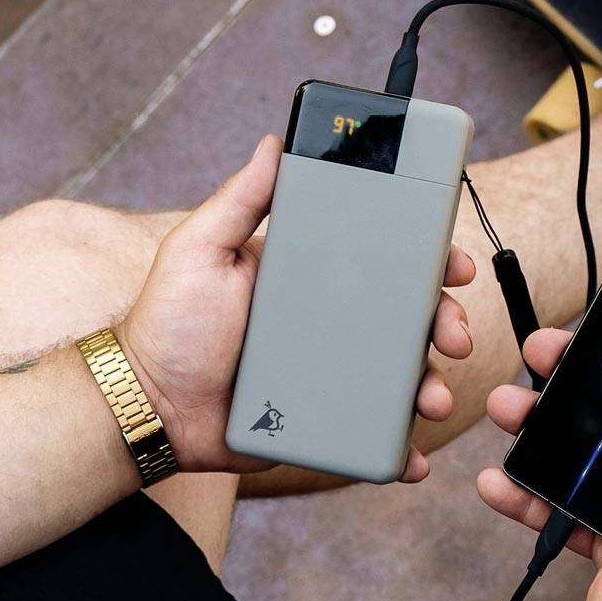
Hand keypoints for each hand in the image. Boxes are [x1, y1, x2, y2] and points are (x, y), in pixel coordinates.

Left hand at [118, 134, 475, 479]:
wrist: (147, 407)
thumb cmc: (168, 324)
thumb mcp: (200, 250)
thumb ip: (240, 199)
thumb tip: (275, 142)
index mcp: (309, 276)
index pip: (381, 259)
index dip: (425, 260)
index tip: (452, 265)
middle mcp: (329, 322)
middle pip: (406, 318)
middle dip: (444, 325)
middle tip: (454, 336)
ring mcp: (329, 372)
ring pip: (399, 376)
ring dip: (430, 386)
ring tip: (431, 400)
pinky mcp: (323, 420)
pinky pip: (373, 432)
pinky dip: (401, 447)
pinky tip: (412, 458)